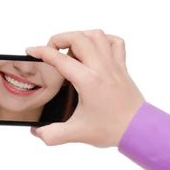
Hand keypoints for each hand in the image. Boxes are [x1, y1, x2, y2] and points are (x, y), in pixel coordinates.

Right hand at [25, 29, 145, 147]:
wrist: (138, 129)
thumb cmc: (111, 128)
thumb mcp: (75, 133)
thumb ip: (51, 134)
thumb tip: (36, 132)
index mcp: (88, 80)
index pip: (59, 58)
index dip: (41, 51)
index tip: (31, 51)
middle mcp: (101, 67)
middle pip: (78, 37)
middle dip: (59, 38)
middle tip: (50, 50)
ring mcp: (113, 64)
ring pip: (96, 35)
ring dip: (79, 36)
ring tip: (70, 49)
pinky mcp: (122, 67)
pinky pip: (115, 42)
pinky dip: (102, 40)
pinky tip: (93, 50)